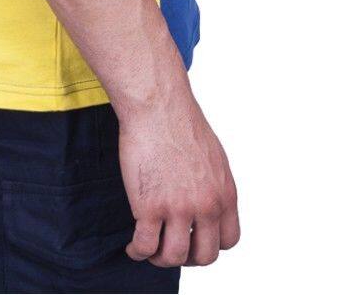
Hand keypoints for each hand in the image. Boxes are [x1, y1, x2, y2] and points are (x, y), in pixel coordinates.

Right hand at [118, 90, 239, 267]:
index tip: (194, 239)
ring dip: (160, 258)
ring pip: (173, 257)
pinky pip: (145, 246)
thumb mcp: (214, 157)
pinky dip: (137, 252)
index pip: (228, 240)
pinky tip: (133, 245)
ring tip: (149, 248)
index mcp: (224, 193)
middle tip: (171, 246)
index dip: (210, 244)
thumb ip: (214, 186)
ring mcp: (178, 208)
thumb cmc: (180, 122)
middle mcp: (206, 205)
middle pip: (204, 256)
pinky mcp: (149, 206)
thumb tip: (208, 207)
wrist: (157, 105)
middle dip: (187, 257)